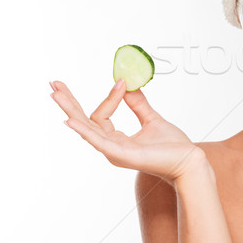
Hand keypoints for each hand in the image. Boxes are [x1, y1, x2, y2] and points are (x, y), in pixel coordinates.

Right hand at [49, 78, 206, 184]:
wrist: (188, 160)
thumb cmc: (172, 146)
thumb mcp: (152, 119)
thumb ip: (138, 104)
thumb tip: (126, 85)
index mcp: (117, 139)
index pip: (100, 116)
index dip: (109, 97)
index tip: (121, 82)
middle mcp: (112, 147)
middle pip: (84, 122)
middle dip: (69, 103)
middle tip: (54, 85)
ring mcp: (115, 152)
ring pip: (87, 129)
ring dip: (71, 111)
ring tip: (56, 95)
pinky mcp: (124, 155)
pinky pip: (100, 141)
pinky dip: (85, 130)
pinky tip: (72, 121)